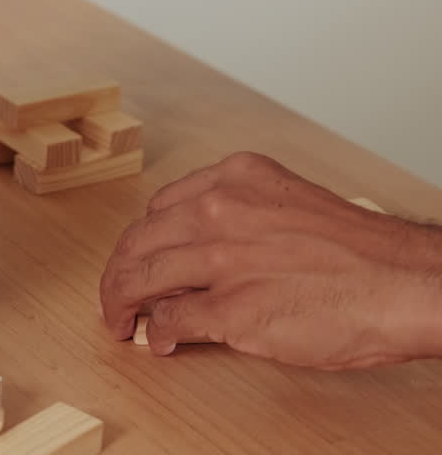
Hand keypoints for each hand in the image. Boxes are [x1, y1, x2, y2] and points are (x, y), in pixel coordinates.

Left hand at [100, 152, 441, 369]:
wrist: (407, 282)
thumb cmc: (359, 251)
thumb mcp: (285, 206)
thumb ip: (236, 219)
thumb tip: (192, 254)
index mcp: (235, 178)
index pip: (159, 208)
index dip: (141, 240)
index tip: (136, 259)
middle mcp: (220, 210)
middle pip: (138, 241)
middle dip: (118, 272)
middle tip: (114, 297)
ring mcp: (221, 258)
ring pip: (140, 277)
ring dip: (121, 303)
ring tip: (121, 321)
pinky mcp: (230, 307)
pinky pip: (170, 319)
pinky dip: (158, 333)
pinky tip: (162, 342)